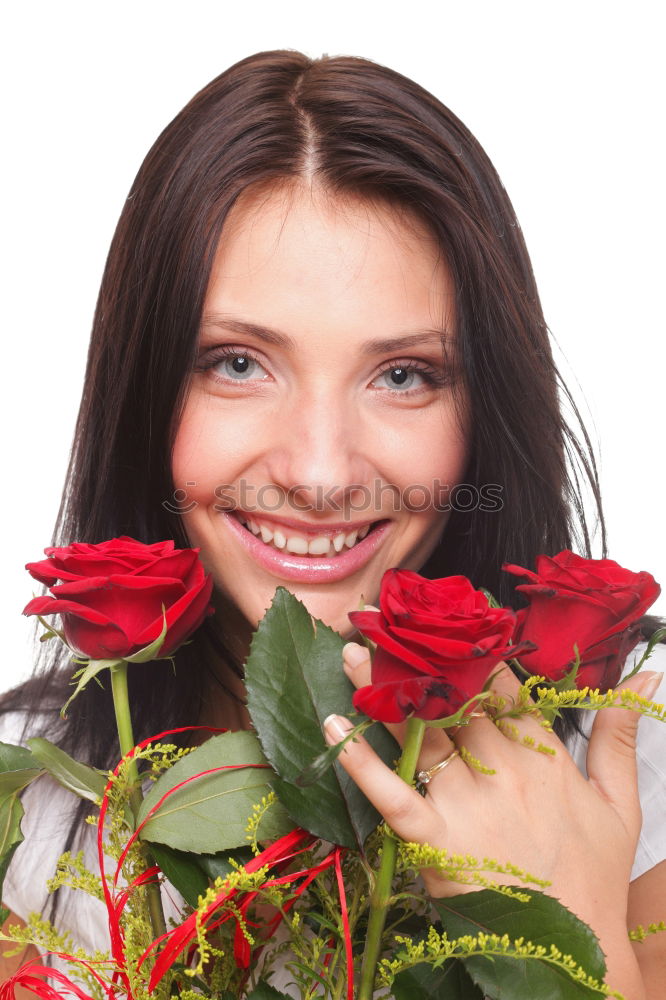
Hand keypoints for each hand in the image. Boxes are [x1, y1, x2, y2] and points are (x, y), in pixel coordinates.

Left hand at [325, 642, 660, 996]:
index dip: (474, 645)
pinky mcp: (437, 838)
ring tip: (353, 657)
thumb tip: (646, 677)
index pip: (501, 683)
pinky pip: (394, 796)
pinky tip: (335, 729)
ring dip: (384, 694)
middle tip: (382, 624)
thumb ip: (619, 736)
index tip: (450, 612)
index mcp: (539, 754)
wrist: (576, 949)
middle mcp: (501, 766)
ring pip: (421, 734)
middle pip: (453, 698)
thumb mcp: (620, 801)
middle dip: (418, 660)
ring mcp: (467, 801)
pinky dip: (361, 764)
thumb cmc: (593, 876)